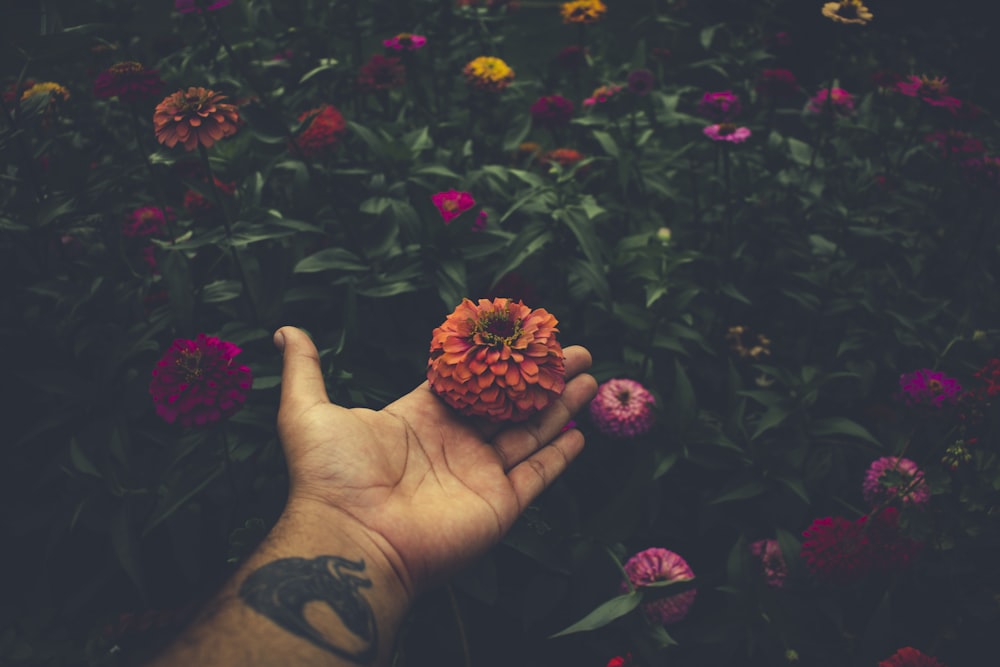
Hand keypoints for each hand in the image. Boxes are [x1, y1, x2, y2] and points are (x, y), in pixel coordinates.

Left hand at [272, 326, 597, 599]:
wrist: (351, 537)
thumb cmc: (329, 475)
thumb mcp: (308, 411)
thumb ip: (305, 368)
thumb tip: (284, 330)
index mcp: (420, 417)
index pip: (468, 380)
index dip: (495, 356)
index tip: (520, 331)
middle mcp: (455, 443)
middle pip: (508, 401)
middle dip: (541, 374)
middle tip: (573, 347)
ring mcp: (479, 474)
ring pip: (531, 431)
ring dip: (561, 405)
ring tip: (589, 376)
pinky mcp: (499, 503)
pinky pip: (538, 475)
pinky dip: (560, 456)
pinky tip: (580, 433)